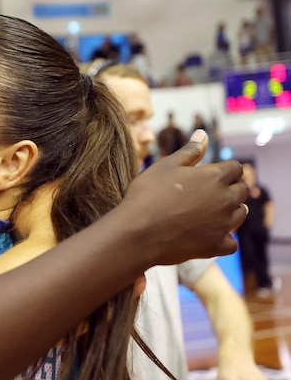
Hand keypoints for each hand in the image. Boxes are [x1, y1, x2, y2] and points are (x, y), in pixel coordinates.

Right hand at [123, 130, 247, 266]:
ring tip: (210, 211)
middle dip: (230, 188)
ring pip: (240, 214)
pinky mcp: (216, 246)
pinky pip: (232, 242)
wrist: (138, 232)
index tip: (212, 173)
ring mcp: (223, 225)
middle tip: (208, 192)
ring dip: (230, 211)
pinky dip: (224, 238)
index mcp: (215, 177)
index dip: (225, 169)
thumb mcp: (165, 166)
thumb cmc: (148, 195)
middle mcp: (226, 200)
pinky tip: (209, 235)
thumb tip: (203, 134)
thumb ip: (189, 151)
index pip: (236, 168)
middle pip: (241, 191)